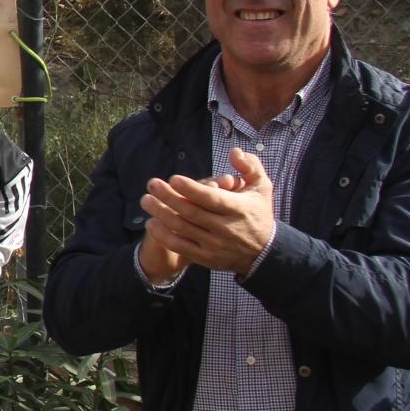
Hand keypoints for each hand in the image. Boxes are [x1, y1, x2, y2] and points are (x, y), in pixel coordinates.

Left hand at [140, 148, 274, 277]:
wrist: (264, 252)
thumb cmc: (258, 213)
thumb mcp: (262, 187)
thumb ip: (249, 167)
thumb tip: (234, 152)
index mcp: (239, 208)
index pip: (212, 198)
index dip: (192, 189)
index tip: (173, 179)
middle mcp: (227, 228)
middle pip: (192, 212)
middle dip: (168, 197)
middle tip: (151, 184)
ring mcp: (216, 245)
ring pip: (183, 228)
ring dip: (161, 214)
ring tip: (146, 200)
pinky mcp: (207, 258)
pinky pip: (181, 246)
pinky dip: (164, 235)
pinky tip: (151, 223)